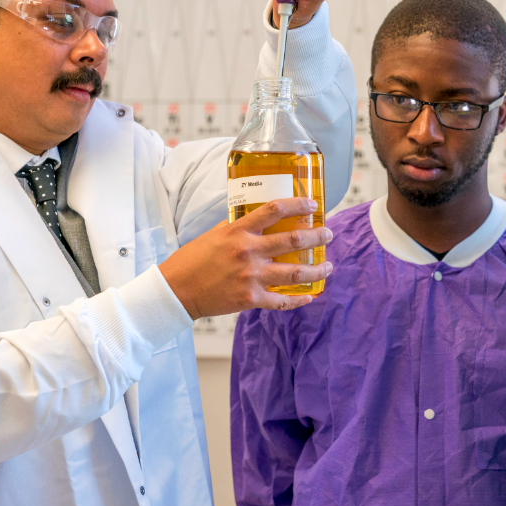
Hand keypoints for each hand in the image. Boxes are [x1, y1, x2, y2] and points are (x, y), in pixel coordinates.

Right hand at [158, 197, 333, 317]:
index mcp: (238, 231)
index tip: (313, 205)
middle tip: (327, 234)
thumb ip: (238, 228)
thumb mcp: (215, 234)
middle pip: (293, 240)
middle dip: (317, 236)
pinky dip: (298, 300)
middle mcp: (248, 252)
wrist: (178, 290)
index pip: (274, 210)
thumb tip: (258, 221)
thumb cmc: (192, 260)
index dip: (298, 205)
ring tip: (327, 266)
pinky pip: (281, 301)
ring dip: (317, 269)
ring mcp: (251, 277)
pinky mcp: (250, 298)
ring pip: (296, 273)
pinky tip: (309, 296)